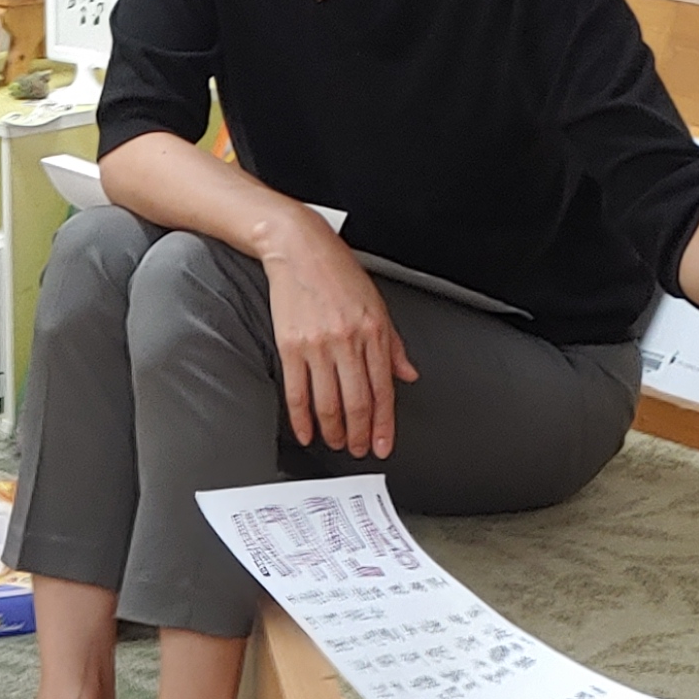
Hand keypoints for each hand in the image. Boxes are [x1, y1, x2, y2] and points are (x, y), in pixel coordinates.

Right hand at [261, 220, 413, 458]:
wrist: (300, 249)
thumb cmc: (338, 272)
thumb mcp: (377, 304)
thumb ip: (393, 344)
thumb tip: (407, 374)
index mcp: (374, 331)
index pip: (383, 389)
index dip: (384, 424)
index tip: (383, 444)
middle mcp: (348, 340)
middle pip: (358, 402)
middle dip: (360, 434)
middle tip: (359, 450)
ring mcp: (318, 346)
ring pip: (329, 402)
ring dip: (334, 430)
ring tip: (337, 442)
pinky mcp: (291, 346)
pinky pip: (297, 392)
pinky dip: (302, 418)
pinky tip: (307, 432)